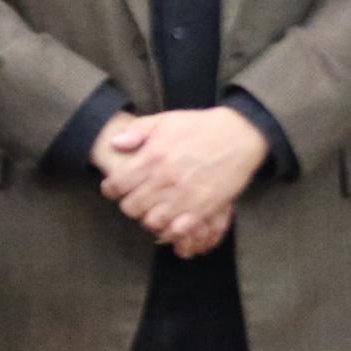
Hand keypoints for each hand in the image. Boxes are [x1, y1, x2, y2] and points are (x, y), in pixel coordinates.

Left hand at [94, 107, 266, 254]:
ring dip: (148, 217)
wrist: (238, 135)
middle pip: (131, 207)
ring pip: (151, 222)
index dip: (111, 188)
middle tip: (135, 199)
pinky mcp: (203, 208)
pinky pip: (178, 230)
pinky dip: (171, 228)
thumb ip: (136, 131)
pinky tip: (171, 219)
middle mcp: (165, 179)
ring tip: (153, 209)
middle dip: (129, 204)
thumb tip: (114, 144)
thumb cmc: (200, 126)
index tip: (115, 188)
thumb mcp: (165, 121)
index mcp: (152, 157)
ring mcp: (184, 196)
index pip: (117, 184)